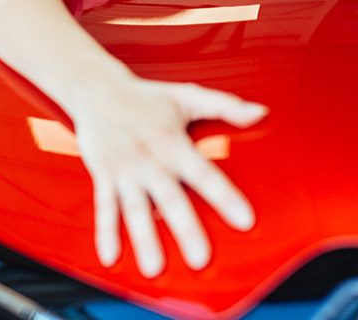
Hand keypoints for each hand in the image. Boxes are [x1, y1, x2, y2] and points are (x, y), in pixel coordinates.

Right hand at [71, 76, 266, 276]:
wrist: (97, 88)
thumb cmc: (147, 97)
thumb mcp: (188, 97)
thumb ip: (226, 106)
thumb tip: (260, 112)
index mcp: (173, 142)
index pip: (204, 173)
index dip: (224, 197)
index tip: (245, 220)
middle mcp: (149, 159)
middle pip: (170, 198)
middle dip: (185, 229)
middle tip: (200, 258)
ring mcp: (124, 170)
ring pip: (136, 209)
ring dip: (145, 239)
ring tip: (154, 268)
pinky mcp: (104, 175)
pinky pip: (104, 207)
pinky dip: (106, 232)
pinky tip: (111, 257)